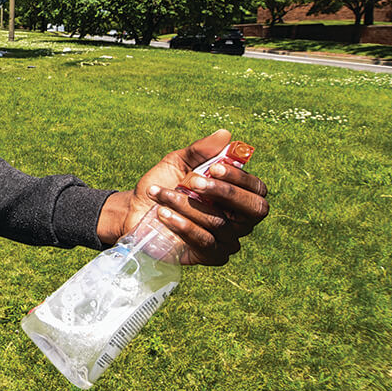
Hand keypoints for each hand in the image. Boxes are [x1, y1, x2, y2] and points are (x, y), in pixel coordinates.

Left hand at [106, 129, 269, 265]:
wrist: (134, 209)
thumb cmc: (163, 183)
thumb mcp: (177, 162)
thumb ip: (200, 151)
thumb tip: (226, 134)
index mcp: (238, 195)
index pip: (257, 189)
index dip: (240, 179)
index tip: (213, 167)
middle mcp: (240, 219)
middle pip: (254, 210)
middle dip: (224, 193)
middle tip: (193, 182)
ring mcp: (227, 240)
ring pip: (219, 222)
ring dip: (186, 205)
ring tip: (159, 194)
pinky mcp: (211, 256)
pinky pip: (204, 241)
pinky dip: (182, 225)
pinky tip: (162, 213)